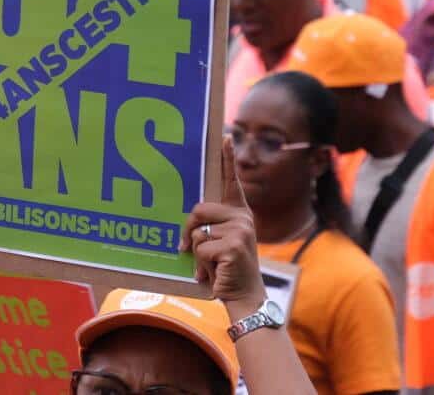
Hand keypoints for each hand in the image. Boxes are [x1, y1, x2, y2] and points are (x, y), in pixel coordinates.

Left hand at [181, 137, 265, 315]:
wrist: (244, 296)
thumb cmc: (226, 270)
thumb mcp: (220, 243)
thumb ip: (210, 227)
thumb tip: (189, 225)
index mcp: (239, 214)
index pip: (231, 182)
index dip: (228, 159)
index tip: (225, 136)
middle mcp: (242, 218)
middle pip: (198, 210)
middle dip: (189, 231)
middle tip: (192, 250)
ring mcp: (240, 231)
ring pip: (197, 233)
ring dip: (197, 254)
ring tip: (213, 265)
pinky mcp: (232, 246)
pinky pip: (199, 248)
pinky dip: (200, 265)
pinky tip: (215, 273)